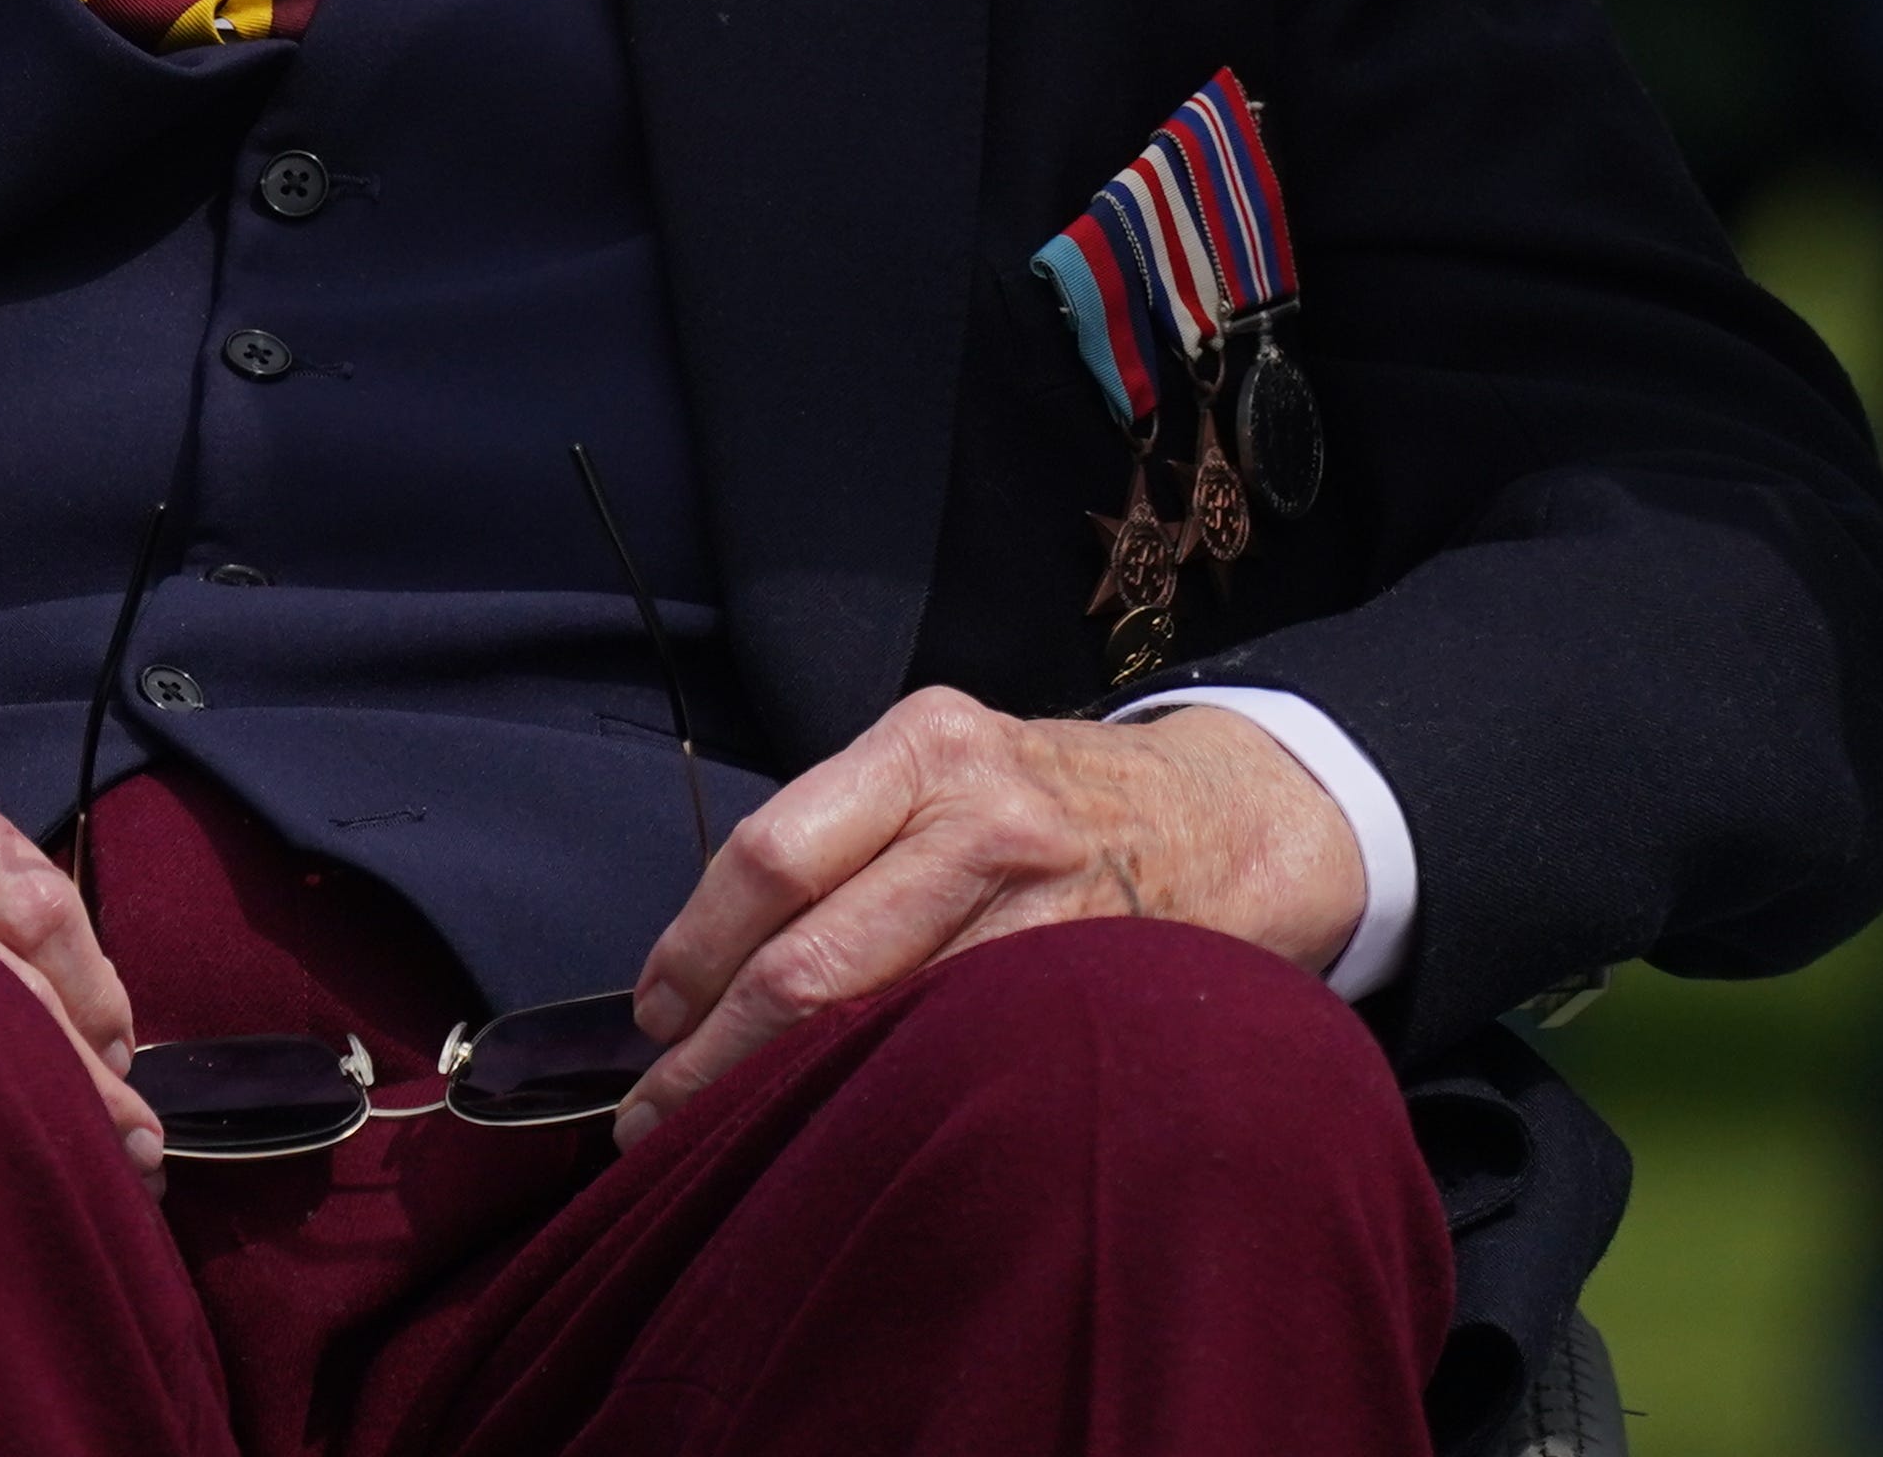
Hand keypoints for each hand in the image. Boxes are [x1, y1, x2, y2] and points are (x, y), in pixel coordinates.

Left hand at [617, 689, 1358, 1137]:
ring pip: (873, 1021)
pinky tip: (840, 1127)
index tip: (654, 1018)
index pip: (770, 856)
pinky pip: (952, 1053)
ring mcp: (1041, 901)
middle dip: (712, 1054)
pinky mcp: (1085, 977)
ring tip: (725, 1139)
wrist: (1229, 819)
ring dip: (782, 1091)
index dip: (692, 953)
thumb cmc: (1052, 801)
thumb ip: (846, 836)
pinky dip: (879, 1098)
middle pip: (808, 957)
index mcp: (924, 744)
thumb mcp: (950, 766)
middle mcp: (980, 811)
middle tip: (658, 1117)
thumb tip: (702, 964)